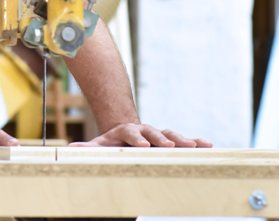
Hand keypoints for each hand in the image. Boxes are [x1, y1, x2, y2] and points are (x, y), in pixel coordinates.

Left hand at [70, 123, 212, 147]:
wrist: (127, 133)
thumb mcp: (99, 145)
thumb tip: (71, 147)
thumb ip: (88, 147)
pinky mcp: (169, 140)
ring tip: (194, 146)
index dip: (136, 138)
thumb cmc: (113, 143)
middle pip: (154, 132)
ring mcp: (158, 134)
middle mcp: (144, 130)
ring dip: (183, 140)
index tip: (143, 145)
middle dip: (162, 139)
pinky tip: (207, 145)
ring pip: (171, 134)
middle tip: (171, 146)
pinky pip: (184, 140)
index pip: (130, 133)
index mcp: (127, 132)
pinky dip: (195, 142)